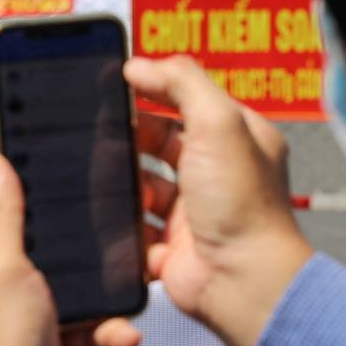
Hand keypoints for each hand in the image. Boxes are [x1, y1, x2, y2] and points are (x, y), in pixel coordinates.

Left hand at [0, 145, 141, 345]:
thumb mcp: (0, 266)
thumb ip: (1, 213)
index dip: (2, 155)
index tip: (36, 132)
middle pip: (24, 222)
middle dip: (60, 212)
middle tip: (91, 190)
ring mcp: (16, 305)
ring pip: (64, 270)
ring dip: (94, 278)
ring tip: (120, 270)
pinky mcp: (46, 335)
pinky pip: (83, 317)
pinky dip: (104, 325)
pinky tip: (120, 331)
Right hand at [126, 56, 313, 345]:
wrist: (242, 281)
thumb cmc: (244, 205)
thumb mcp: (219, 121)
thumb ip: (181, 83)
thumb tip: (141, 65)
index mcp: (236, 138)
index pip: (191, 100)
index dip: (156, 89)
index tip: (120, 81)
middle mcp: (217, 173)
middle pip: (161, 142)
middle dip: (132, 135)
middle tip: (101, 127)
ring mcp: (193, 211)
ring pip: (143, 185)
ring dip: (124, 179)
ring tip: (103, 171)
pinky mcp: (171, 246)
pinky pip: (135, 228)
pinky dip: (121, 221)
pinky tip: (109, 210)